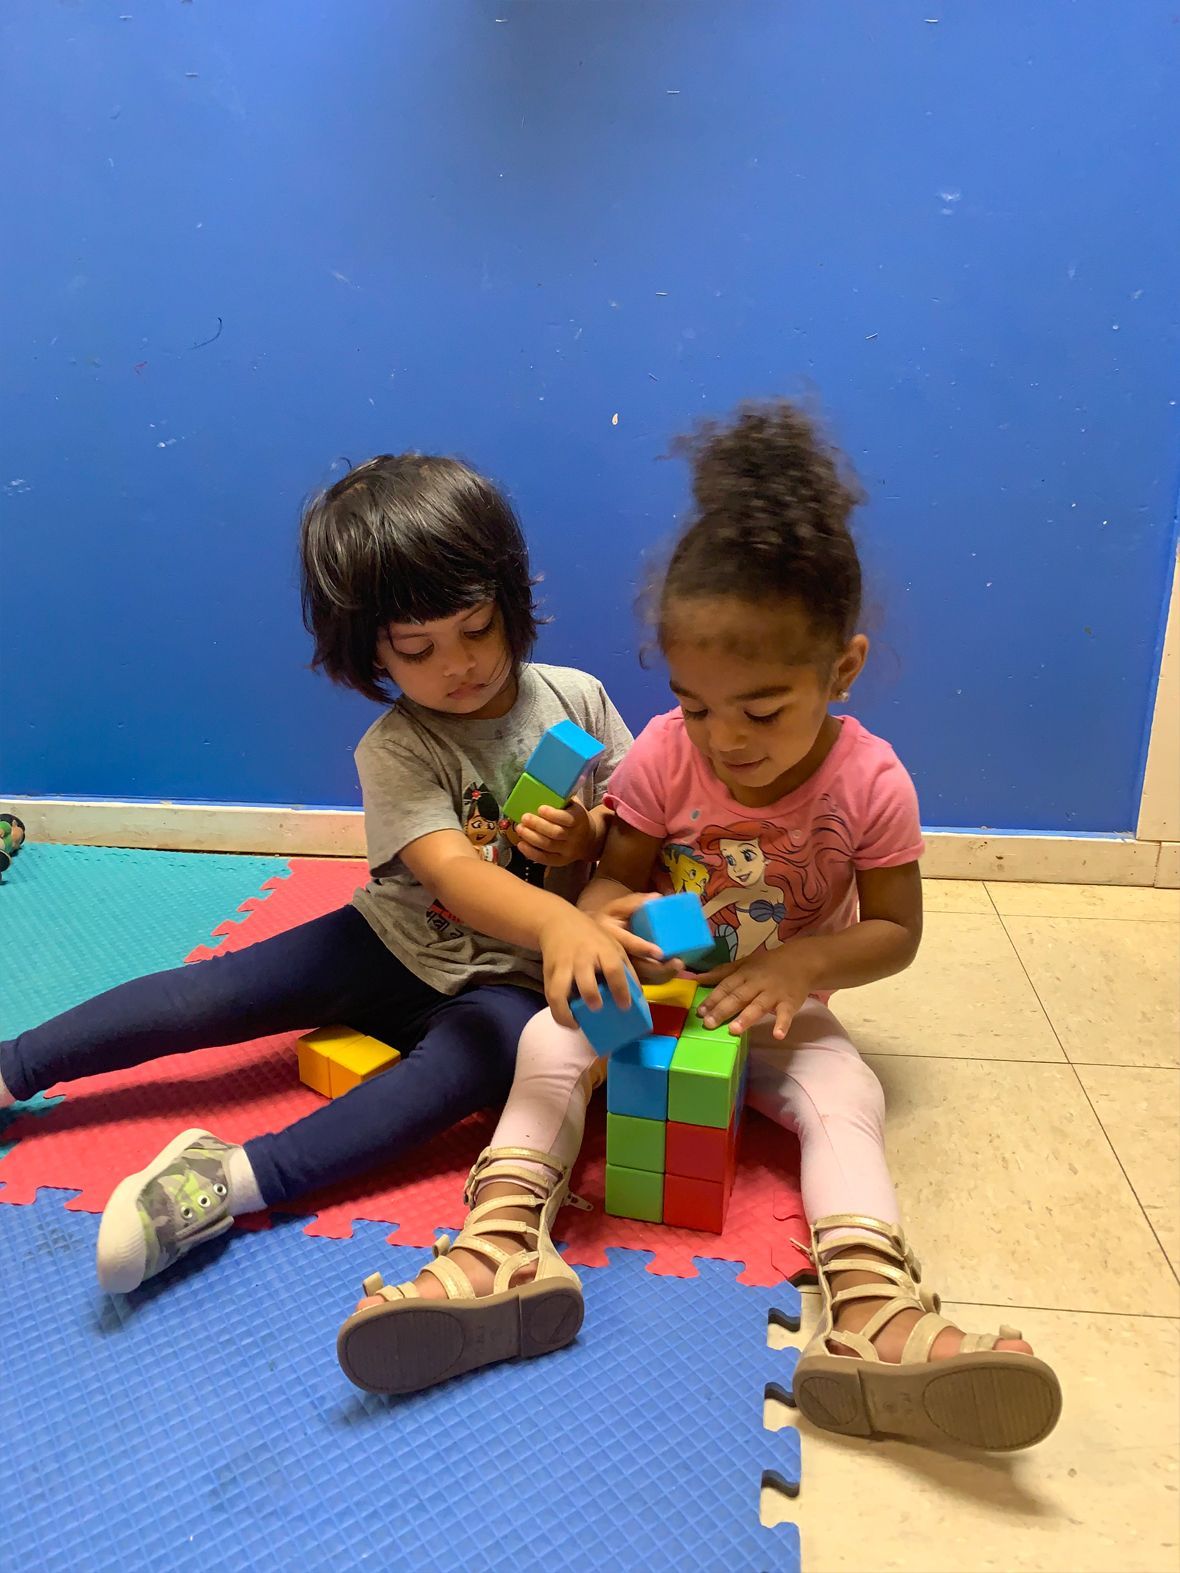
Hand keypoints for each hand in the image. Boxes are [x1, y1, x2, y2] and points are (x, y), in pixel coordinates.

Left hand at [509, 800, 596, 867]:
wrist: (589, 839)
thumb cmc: (575, 817)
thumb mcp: (573, 805)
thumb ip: (561, 799)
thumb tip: (540, 786)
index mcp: (579, 819)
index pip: (567, 819)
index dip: (553, 814)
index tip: (540, 808)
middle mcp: (575, 837)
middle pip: (556, 833)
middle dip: (538, 825)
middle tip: (524, 817)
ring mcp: (568, 851)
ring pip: (548, 846)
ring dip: (531, 838)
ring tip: (519, 828)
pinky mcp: (561, 861)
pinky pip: (545, 859)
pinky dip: (531, 853)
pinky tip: (521, 844)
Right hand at [539, 906, 643, 1028]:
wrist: (558, 922)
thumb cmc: (593, 938)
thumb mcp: (614, 944)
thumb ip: (628, 968)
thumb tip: (640, 995)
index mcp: (603, 950)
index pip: (613, 969)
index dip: (620, 989)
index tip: (625, 1006)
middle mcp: (582, 958)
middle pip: (585, 979)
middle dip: (590, 995)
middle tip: (597, 1008)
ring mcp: (563, 966)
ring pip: (559, 990)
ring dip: (565, 1010)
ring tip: (576, 1023)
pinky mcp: (549, 974)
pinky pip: (550, 996)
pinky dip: (557, 1012)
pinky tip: (568, 1020)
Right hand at [590, 891, 675, 979]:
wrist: (590, 938)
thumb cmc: (609, 920)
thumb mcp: (616, 908)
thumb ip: (634, 903)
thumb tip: (657, 897)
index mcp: (610, 935)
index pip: (627, 944)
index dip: (643, 949)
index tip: (660, 952)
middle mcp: (613, 956)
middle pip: (637, 967)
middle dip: (659, 968)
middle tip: (678, 963)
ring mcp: (619, 970)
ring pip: (643, 978)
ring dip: (662, 975)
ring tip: (678, 967)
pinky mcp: (626, 978)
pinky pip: (645, 982)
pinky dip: (659, 978)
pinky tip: (672, 972)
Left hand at [694, 941, 818, 1039]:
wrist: (801, 961)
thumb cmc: (767, 965)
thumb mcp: (743, 964)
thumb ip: (721, 973)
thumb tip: (696, 979)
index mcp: (744, 973)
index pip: (726, 986)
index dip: (713, 998)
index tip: (700, 1011)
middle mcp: (757, 983)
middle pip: (739, 997)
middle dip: (723, 1010)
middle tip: (709, 1024)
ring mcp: (774, 993)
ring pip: (758, 1005)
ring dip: (747, 1018)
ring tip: (734, 1030)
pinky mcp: (790, 1002)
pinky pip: (786, 1014)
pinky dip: (783, 1024)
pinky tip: (778, 1035)